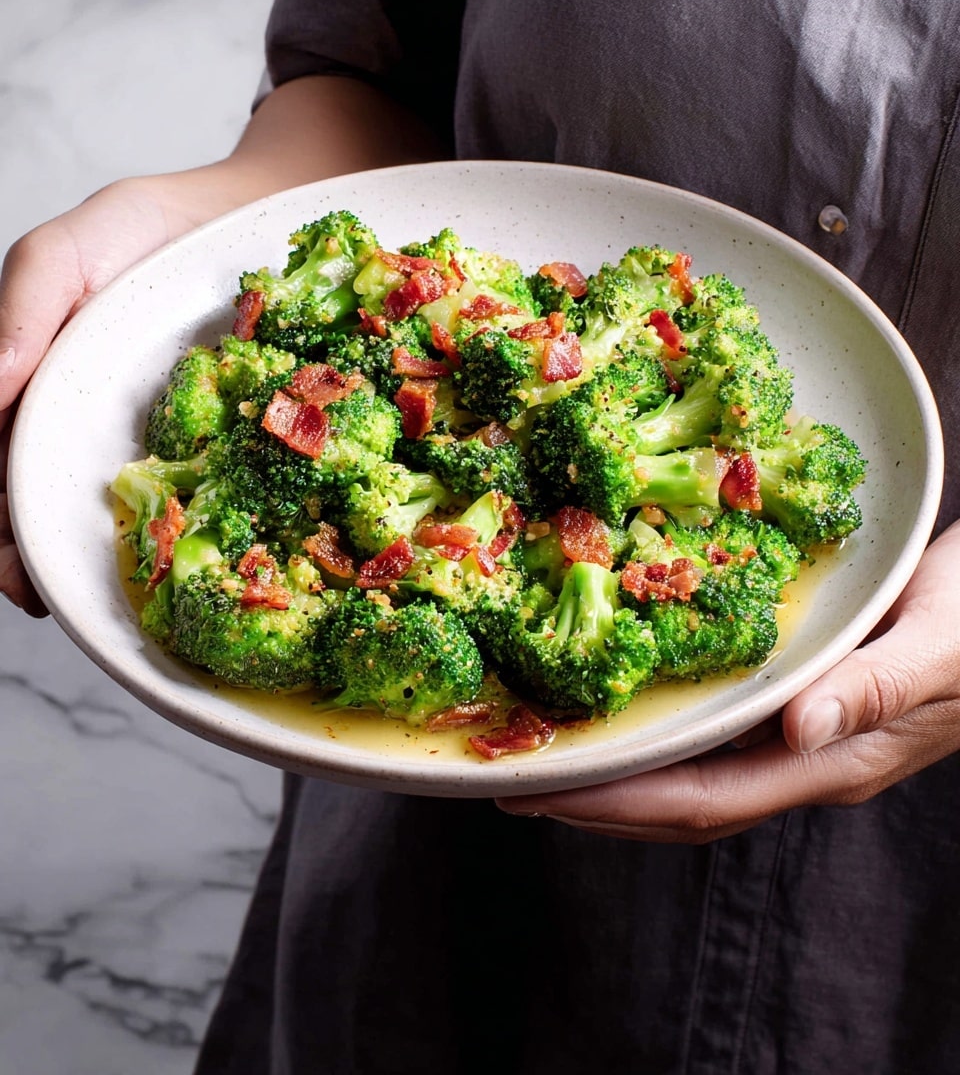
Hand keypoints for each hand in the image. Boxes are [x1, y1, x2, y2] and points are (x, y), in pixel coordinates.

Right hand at [0, 174, 237, 614]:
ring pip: (102, 511)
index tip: (5, 557)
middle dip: (25, 551)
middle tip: (33, 589)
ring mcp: (144, 439)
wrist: (249, 218)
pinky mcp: (203, 441)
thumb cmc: (145, 228)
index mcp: (36, 388)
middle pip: (38, 498)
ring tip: (84, 599)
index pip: (0, 464)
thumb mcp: (66, 252)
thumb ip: (20, 307)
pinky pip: (181, 493)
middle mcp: (82, 423)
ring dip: (83, 557)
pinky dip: (166, 532)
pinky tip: (166, 564)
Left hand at [498, 520, 959, 842]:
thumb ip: (874, 686)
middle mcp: (810, 761)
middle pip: (684, 805)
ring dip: (622, 779)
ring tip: (555, 760)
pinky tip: (631, 715)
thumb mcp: (940, 643)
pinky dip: (661, 739)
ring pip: (696, 779)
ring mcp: (807, 741)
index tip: (545, 793)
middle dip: (599, 803)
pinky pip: (715, 740)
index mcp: (834, 758)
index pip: (703, 800)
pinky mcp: (804, 707)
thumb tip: (797, 730)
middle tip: (517, 783)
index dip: (617, 804)